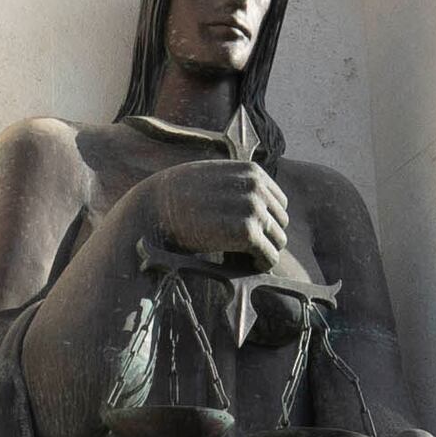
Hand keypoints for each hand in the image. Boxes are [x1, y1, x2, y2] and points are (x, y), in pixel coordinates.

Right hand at [138, 158, 298, 277]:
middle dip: (265, 236)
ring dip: (263, 251)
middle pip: (280, 222)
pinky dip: (261, 264)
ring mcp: (254, 210)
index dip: (265, 219)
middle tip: (243, 247)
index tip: (248, 230)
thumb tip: (257, 201)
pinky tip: (246, 265)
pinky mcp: (247, 234)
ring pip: (278, 241)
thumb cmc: (177, 195)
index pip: (279, 202)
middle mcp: (257, 188)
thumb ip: (237, 183)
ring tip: (243, 256)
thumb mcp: (212, 174)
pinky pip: (269, 257)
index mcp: (251, 171)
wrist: (155, 210)